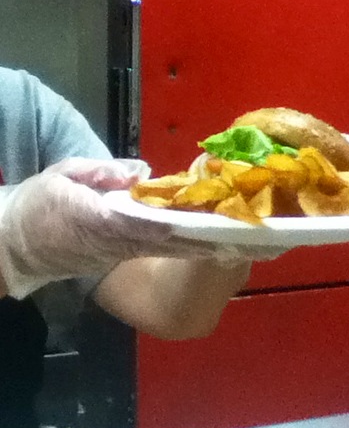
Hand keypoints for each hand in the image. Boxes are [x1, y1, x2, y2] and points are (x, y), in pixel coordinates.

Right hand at [0, 158, 246, 298]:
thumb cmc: (39, 205)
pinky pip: (165, 252)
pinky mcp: (127, 255)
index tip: (210, 221)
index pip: (147, 223)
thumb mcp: (62, 175)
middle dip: (208, 239)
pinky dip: (192, 250)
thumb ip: (101, 172)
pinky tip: (216, 247)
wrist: (17, 244)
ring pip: (172, 250)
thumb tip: (142, 173)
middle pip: (172, 241)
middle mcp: (120, 241)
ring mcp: (126, 252)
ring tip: (243, 244)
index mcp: (101, 219)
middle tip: (246, 237)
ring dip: (207, 247)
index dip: (181, 223)